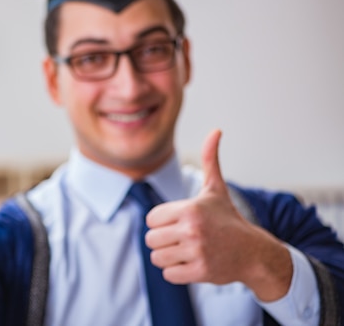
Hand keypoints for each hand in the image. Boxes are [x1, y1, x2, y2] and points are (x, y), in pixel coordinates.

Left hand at [145, 129, 291, 301]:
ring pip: (157, 258)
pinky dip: (176, 272)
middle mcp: (192, 230)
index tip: (177, 222)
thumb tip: (216, 130)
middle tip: (180, 239)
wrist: (253, 252)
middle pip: (151, 239)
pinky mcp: (200, 272)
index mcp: (190, 209)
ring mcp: (196, 253)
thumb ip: (210, 160)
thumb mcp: (216, 189)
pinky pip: (169, 274)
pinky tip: (191, 263)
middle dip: (162, 240)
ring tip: (185, 251)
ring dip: (167, 257)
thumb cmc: (228, 219)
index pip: (151, 219)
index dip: (161, 222)